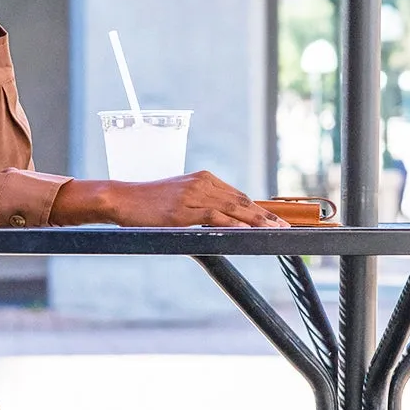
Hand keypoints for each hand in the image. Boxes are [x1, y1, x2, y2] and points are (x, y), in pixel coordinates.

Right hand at [50, 173, 288, 227]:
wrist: (120, 198)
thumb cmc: (146, 203)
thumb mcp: (177, 201)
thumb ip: (199, 207)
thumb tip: (219, 222)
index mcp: (204, 179)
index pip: (240, 195)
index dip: (261, 209)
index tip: (279, 219)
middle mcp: (203, 183)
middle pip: (243, 201)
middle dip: (267, 215)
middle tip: (289, 226)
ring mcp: (193, 195)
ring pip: (234, 208)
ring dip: (258, 221)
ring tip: (276, 231)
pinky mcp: (183, 210)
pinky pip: (215, 216)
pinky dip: (234, 224)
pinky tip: (247, 231)